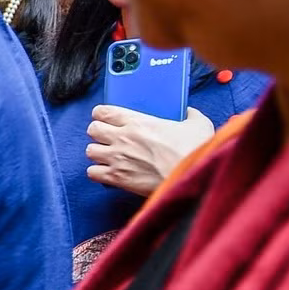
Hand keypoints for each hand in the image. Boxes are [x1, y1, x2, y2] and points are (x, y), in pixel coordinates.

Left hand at [86, 106, 212, 196]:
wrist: (191, 176)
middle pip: (92, 129)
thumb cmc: (195, 151)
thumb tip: (188, 113)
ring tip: (108, 155)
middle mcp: (122, 138)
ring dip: (98, 153)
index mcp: (138, 122)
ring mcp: (117, 158)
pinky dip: (98, 173)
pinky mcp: (117, 178)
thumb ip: (189, 116)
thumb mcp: (198, 124)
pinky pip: (92, 173)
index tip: (105, 117)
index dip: (101, 114)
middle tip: (108, 137)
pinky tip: (108, 172)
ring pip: (90, 151)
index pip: (104, 111)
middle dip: (98, 133)